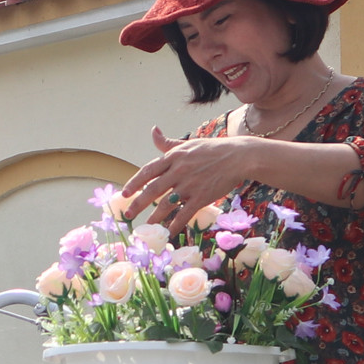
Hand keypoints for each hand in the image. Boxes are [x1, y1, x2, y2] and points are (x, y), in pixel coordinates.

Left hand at [122, 127, 262, 230]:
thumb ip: (168, 143)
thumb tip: (153, 130)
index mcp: (174, 157)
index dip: (134, 183)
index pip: (148, 171)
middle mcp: (179, 170)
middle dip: (138, 203)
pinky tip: (168, 233)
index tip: (124, 193)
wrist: (238, 157)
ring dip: (154, 217)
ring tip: (146, 227)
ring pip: (166, 204)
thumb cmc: (213, 150)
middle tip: (128, 215)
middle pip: (153, 189)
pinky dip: (175, 225)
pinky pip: (184, 214)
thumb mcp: (189, 144)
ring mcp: (190, 185)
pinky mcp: (201, 197)